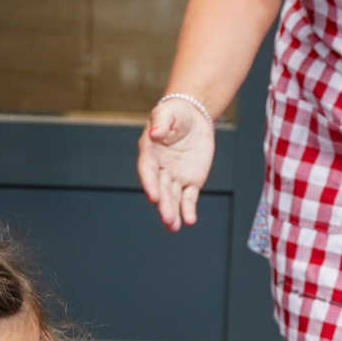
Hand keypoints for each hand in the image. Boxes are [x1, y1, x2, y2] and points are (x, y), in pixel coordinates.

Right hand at [137, 98, 215, 230]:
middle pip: (161, 189)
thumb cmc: (175, 113)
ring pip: (173, 198)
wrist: (193, 117)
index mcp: (149, 154)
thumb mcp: (167, 113)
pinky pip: (189, 197)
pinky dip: (189, 209)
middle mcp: (160, 169)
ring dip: (173, 212)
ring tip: (173, 227)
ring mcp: (175, 177)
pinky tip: (190, 221)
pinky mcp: (191, 181)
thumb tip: (156, 133)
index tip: (153, 196)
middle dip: (163, 204)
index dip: (150, 184)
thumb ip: (162, 122)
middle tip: (167, 219)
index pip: (148, 172)